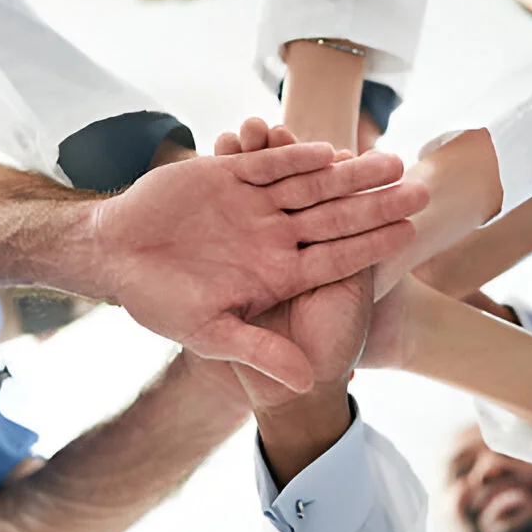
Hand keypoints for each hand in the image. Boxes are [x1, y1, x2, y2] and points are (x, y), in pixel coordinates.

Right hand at [92, 133, 426, 392]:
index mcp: (278, 273)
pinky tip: (326, 150)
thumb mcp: (211, 333)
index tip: (411, 232)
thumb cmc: (159, 301)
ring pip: (312, 185)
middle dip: (375, 201)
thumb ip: (259, 350)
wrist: (115, 258)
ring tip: (388, 160)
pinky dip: (294, 158)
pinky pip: (269, 166)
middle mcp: (275, 237)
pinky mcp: (228, 175)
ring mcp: (255, 205)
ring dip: (348, 173)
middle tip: (417, 184)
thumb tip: (304, 381)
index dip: (373, 244)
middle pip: (336, 216)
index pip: (337, 256)